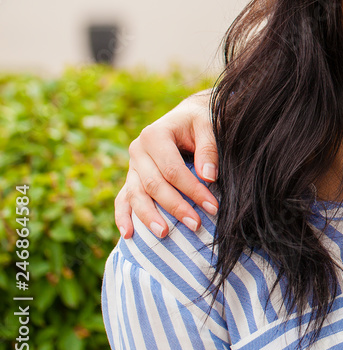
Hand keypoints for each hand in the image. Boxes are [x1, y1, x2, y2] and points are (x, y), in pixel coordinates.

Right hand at [114, 90, 218, 238]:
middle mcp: (138, 150)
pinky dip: (123, 217)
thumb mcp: (208, 126)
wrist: (187, 115)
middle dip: (175, 206)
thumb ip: (208, 149)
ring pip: (136, 195)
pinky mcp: (132, 177)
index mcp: (155, 135)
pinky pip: (123, 198)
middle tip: (196, 224)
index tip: (212, 206)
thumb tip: (209, 177)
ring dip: (149, 217)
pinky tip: (128, 234)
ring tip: (164, 234)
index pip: (173, 170)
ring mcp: (132, 165)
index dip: (192, 190)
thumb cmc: (200, 121)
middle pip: (154, 185)